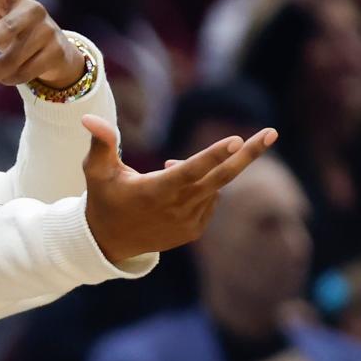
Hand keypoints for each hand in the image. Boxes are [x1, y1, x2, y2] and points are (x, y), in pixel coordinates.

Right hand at [82, 115, 277, 261]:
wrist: (108, 243)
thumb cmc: (103, 198)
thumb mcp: (97, 170)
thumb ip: (101, 142)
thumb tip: (89, 118)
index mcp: (155, 191)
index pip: (190, 171)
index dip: (212, 155)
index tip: (236, 141)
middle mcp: (177, 208)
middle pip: (221, 178)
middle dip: (249, 155)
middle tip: (272, 133)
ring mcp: (189, 222)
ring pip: (212, 187)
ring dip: (200, 172)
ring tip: (166, 173)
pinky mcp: (194, 230)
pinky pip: (208, 201)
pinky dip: (200, 190)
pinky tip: (174, 192)